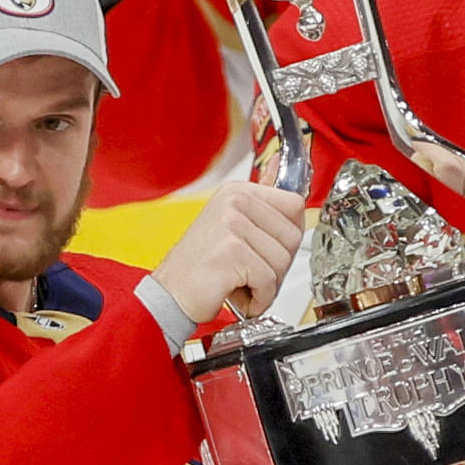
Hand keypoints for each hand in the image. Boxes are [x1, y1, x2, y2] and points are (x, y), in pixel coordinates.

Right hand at [153, 180, 304, 323]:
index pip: (294, 204)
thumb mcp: (231, 225)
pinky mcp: (231, 251)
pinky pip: (268, 280)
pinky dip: (258, 298)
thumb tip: (277, 166)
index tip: (269, 249)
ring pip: (282, 261)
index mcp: (237, 192)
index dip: (289, 236)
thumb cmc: (199, 265)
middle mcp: (234, 202)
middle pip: (293, 236)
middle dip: (279, 265)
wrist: (170, 294)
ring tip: (242, 283)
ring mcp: (232, 224)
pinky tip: (239, 295)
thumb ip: (260, 203)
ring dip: (268, 285)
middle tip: (253, 273)